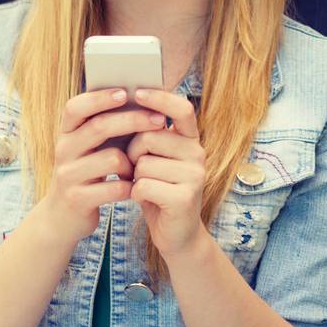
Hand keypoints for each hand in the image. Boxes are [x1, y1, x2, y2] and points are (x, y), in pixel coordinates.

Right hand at [38, 88, 165, 248]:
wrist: (62, 216)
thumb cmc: (89, 170)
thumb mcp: (91, 146)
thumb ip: (108, 124)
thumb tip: (146, 97)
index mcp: (67, 132)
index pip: (75, 107)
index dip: (99, 98)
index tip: (125, 92)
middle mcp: (63, 150)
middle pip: (99, 127)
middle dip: (133, 120)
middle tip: (159, 120)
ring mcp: (68, 176)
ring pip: (111, 159)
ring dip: (133, 161)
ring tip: (140, 166)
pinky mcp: (78, 199)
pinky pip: (114, 187)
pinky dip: (130, 186)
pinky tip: (135, 186)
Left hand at [126, 88, 206, 262]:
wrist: (177, 234)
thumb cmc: (159, 190)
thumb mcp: (156, 159)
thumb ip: (149, 136)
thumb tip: (128, 106)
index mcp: (191, 140)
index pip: (181, 108)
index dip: (160, 98)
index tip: (137, 92)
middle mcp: (198, 153)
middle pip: (150, 137)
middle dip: (133, 153)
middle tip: (136, 167)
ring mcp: (194, 175)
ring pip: (144, 163)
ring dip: (135, 177)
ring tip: (145, 185)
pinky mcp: (185, 197)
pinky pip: (144, 185)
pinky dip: (136, 194)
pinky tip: (145, 200)